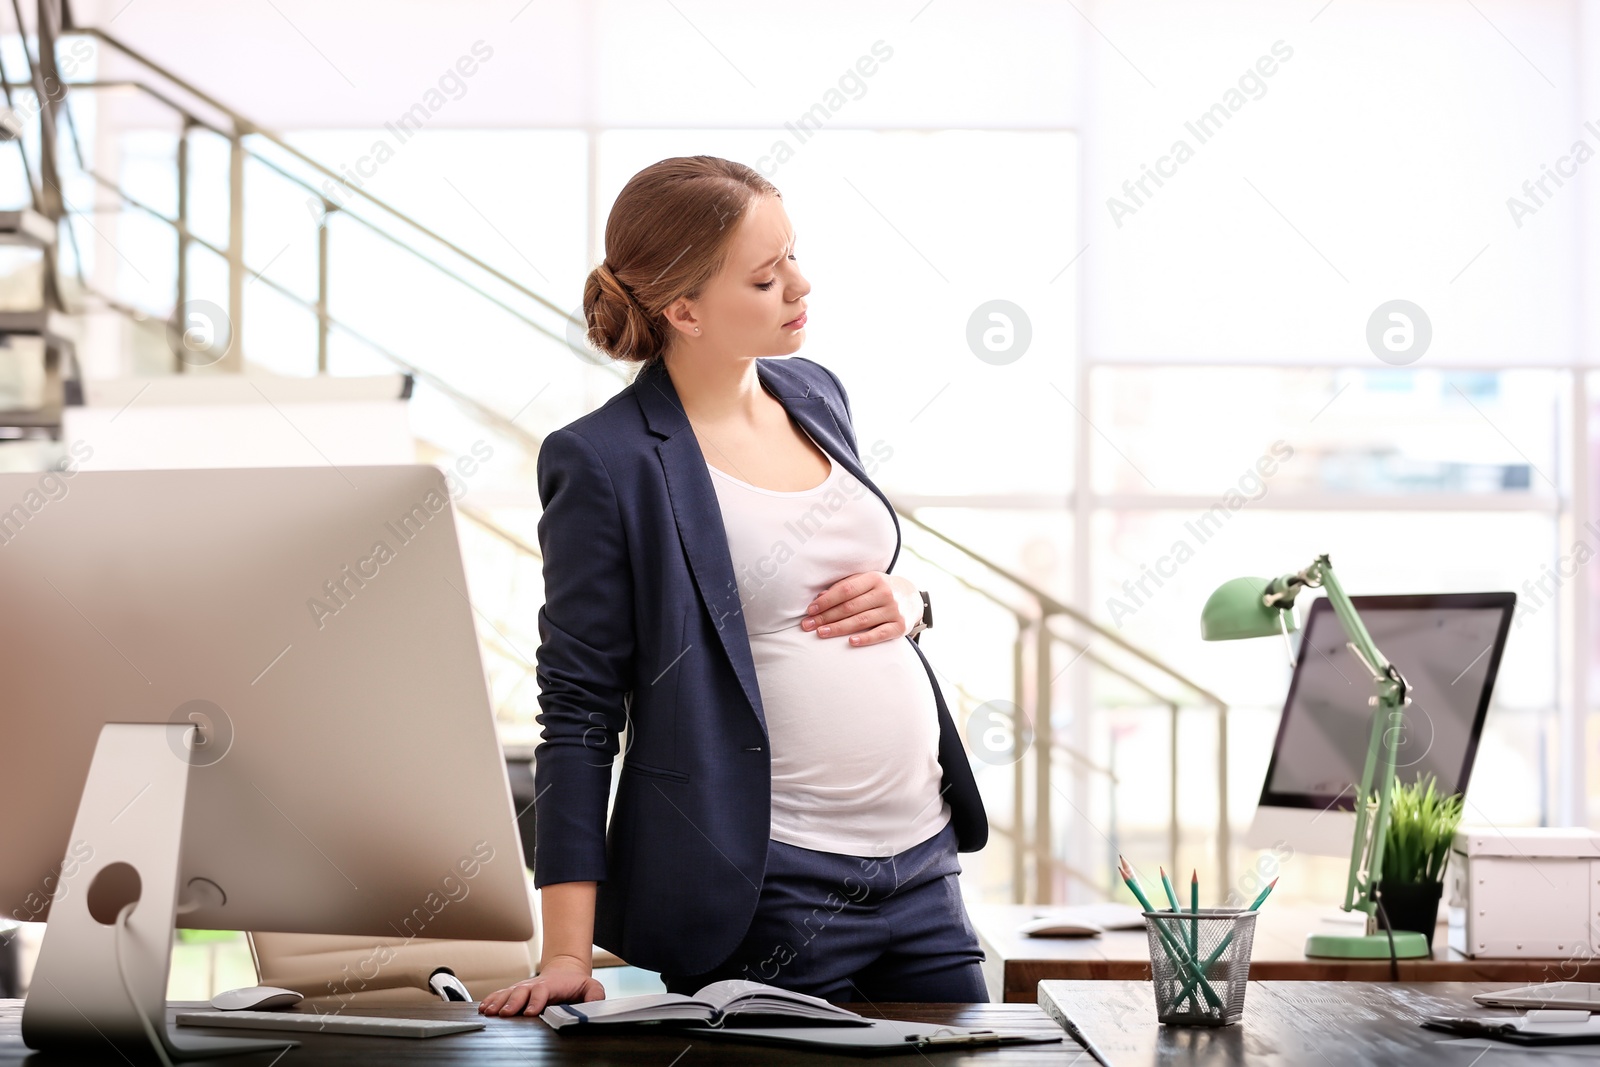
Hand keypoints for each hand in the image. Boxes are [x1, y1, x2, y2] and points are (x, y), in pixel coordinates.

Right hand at [477, 955, 605, 1016]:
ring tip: (488, 1011)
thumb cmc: (576, 983)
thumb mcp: (591, 987)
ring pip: (508, 993)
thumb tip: (594, 1005)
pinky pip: (501, 995)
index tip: (529, 1012)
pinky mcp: (515, 992)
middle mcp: (534, 985)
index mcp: (551, 985)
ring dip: (497, 1002)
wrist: (565, 971)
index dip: (535, 1001)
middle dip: (512, 1003)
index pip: (542, 992)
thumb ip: (594, 996)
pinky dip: (491, 1000)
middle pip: (521, 992)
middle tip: (505, 1014)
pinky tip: (483, 1008)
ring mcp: (523, 988)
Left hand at [800, 572, 920, 646]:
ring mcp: (893, 610)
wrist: (912, 597)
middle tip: (808, 625)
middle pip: (850, 607)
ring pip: (861, 621)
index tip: (811, 609)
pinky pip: (880, 634)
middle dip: (826, 617)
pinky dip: (865, 638)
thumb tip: (820, 598)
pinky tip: (850, 642)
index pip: (846, 590)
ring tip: (821, 633)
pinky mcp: (900, 627)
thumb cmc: (880, 589)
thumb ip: (844, 586)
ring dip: (838, 628)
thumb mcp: (865, 581)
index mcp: (875, 579)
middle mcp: (885, 593)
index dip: (827, 600)